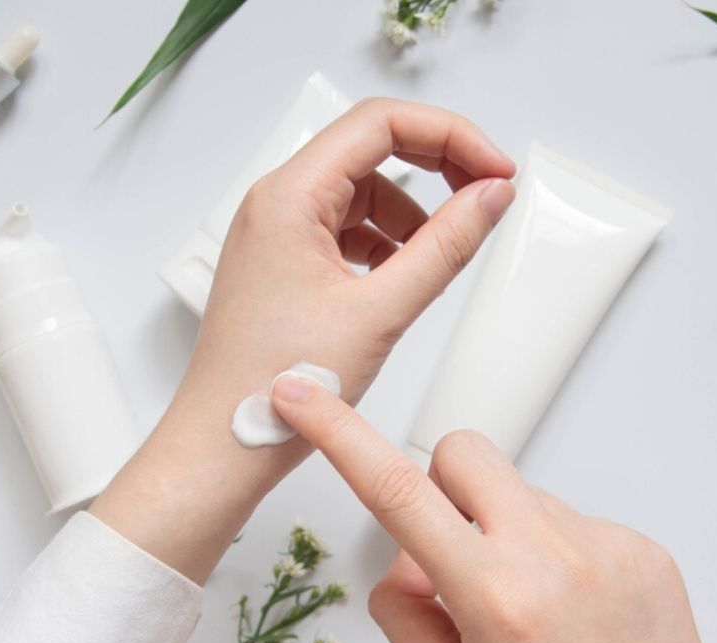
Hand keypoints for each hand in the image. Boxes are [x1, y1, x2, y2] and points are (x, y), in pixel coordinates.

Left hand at [91, 99, 516, 582]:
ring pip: (362, 192)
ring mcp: (277, 234)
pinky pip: (346, 230)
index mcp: (287, 198)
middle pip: (371, 148)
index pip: (380, 123)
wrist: (222, 444)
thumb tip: (489, 198)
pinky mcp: (284, 264)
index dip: (449, 135)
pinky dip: (386, 243)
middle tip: (486, 194)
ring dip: (412, 212)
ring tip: (441, 254)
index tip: (494, 169)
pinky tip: (406, 276)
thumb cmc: (271, 387)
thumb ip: (445, 247)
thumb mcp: (380, 312)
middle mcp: (276, 204)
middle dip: (436, 165)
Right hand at [271, 378, 709, 642]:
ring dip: (507, 534)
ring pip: (522, 494)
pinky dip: (559, 557)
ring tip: (532, 612)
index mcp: (499, 599)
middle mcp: (557, 559)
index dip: (338, 434)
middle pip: (464, 454)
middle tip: (453, 556)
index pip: (395, 491)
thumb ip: (410, 611)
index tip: (303, 395)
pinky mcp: (646, 550)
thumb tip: (412, 556)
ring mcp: (609, 548)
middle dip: (441, 487)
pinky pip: (576, 522)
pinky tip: (573, 614)